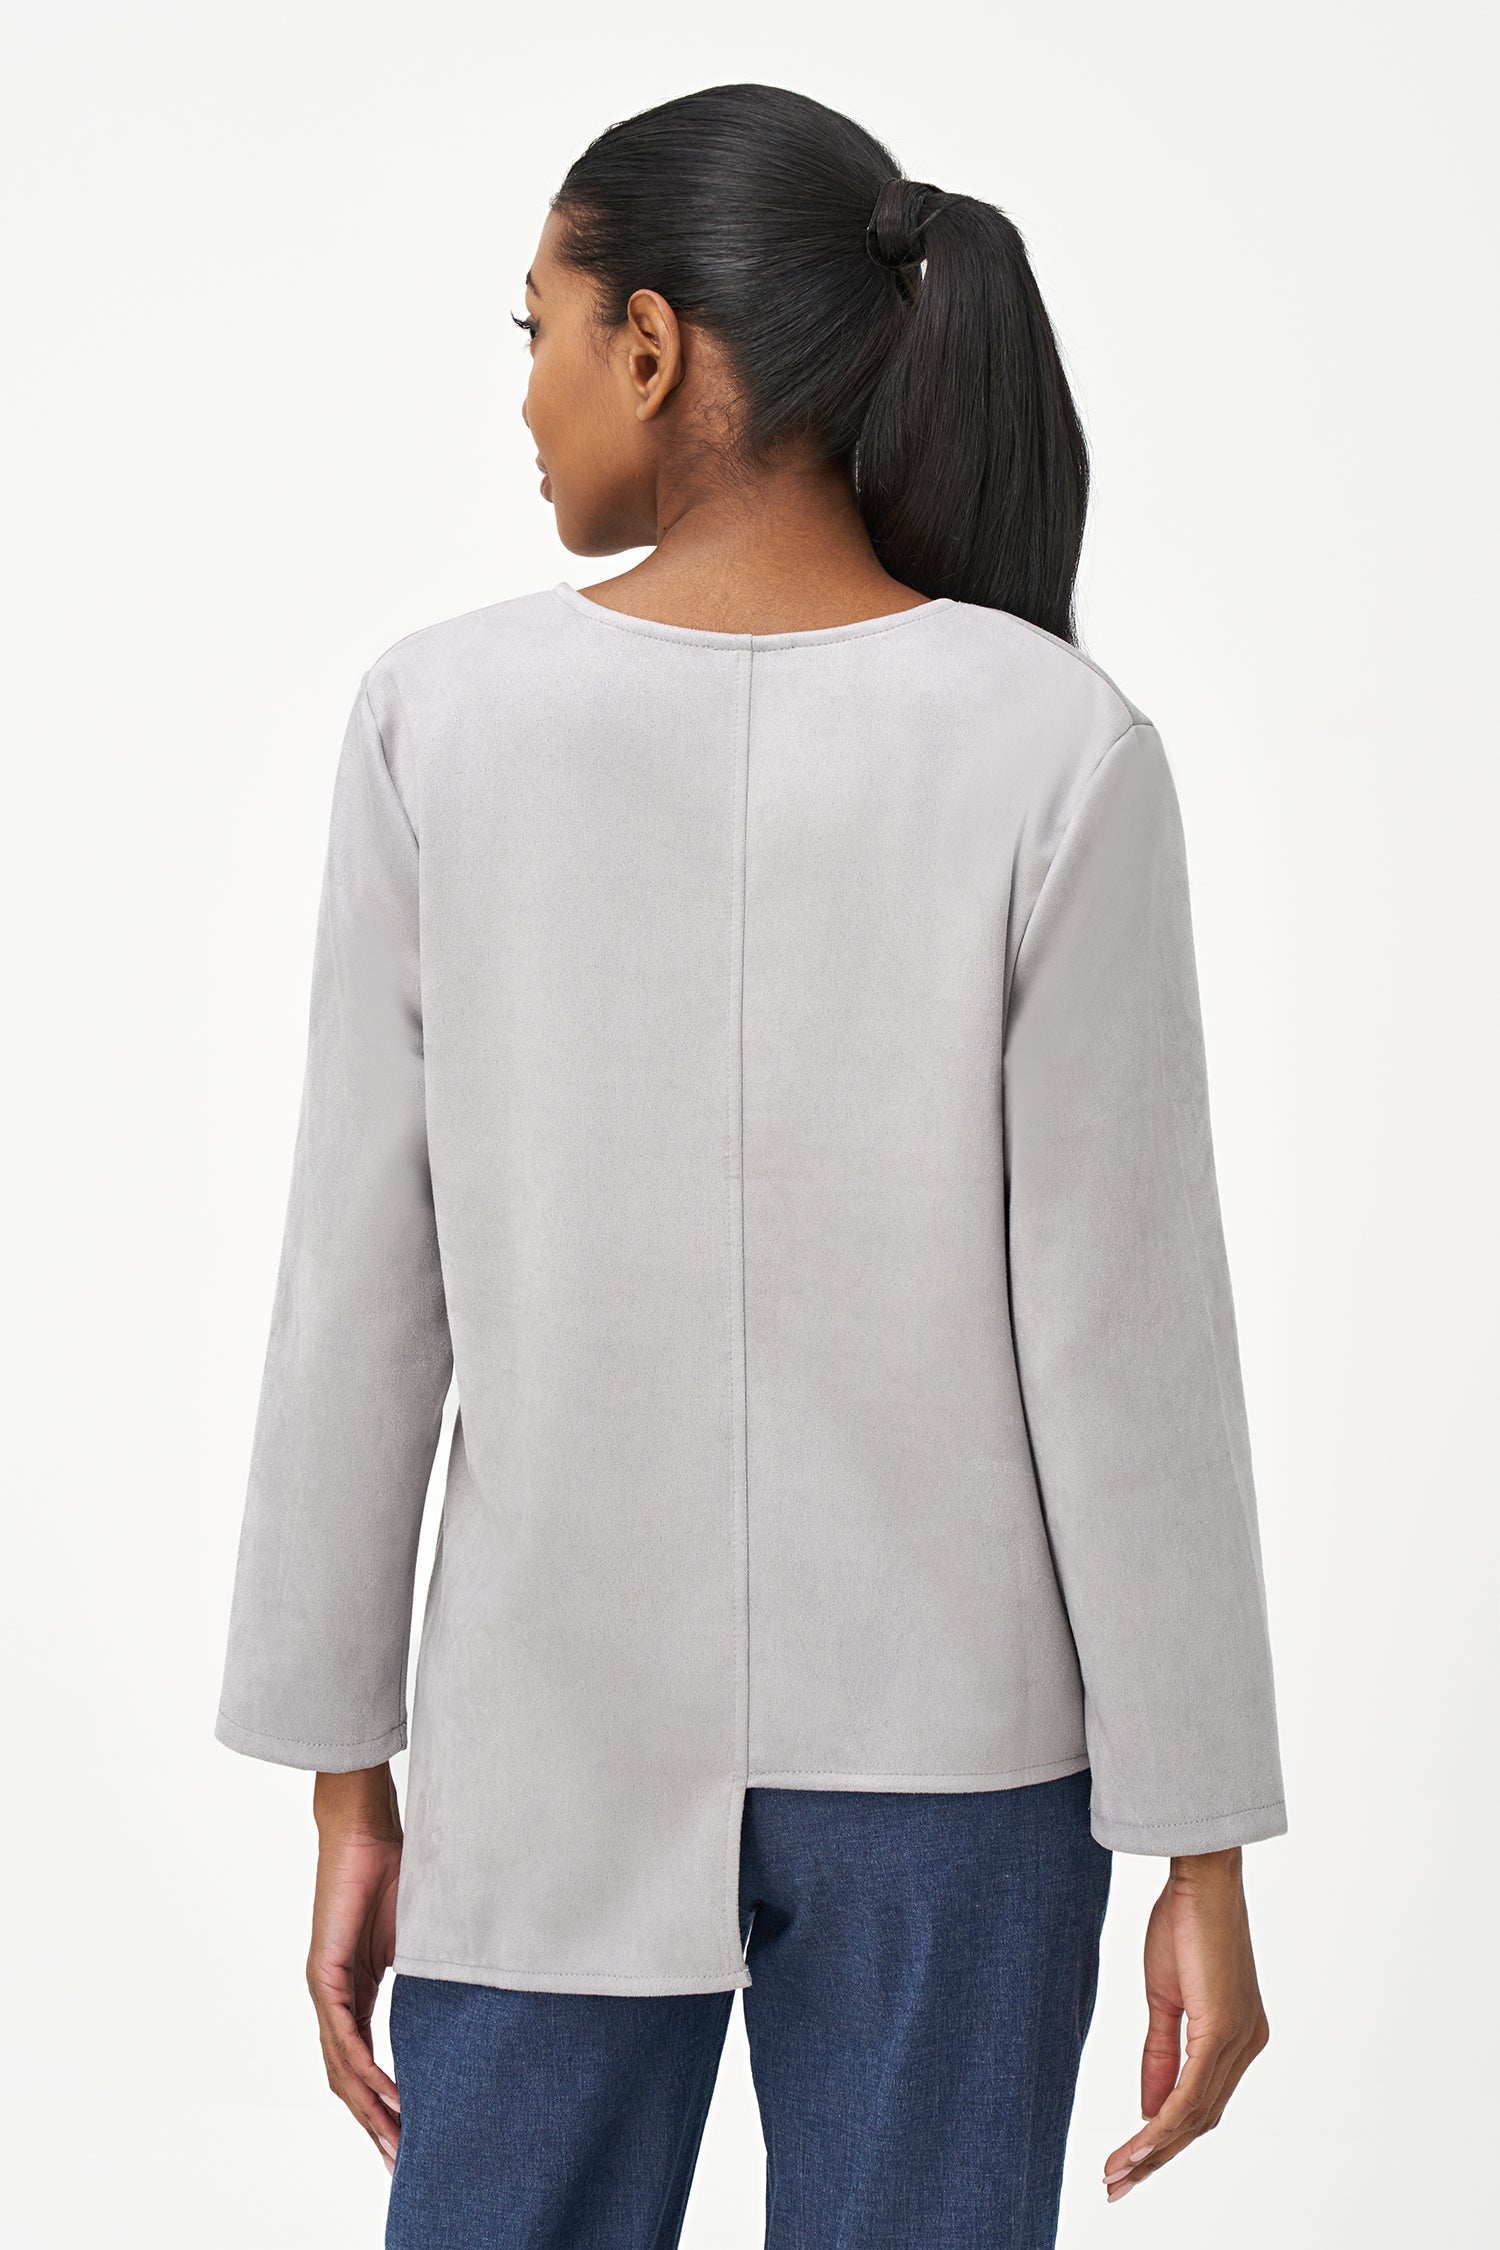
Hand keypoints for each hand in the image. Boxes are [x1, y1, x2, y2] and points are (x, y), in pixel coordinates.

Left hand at [307, 1764, 404, 2175]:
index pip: (363, 2062)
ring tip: (396, 2143)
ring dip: (368, 2109)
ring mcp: (325, 1989)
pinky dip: (363, 2069)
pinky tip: (385, 2095)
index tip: (409, 2136)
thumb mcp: (419, 1936)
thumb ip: (428, 1971)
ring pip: (341, 2067)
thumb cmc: (394, 1870)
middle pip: (348, 2078)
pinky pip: (342, 2036)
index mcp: (354, 1991)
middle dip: (374, 2124)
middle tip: (399, 2164)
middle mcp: (334, 1998)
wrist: (365, 1829)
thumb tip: (468, 1991)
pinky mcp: (324, 1974)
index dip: (383, 2102)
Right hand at [1102, 1845, 1269, 2202]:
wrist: (1200, 1874)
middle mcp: (1247, 2044)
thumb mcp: (1165, 1996)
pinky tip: (1139, 2145)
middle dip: (1156, 2158)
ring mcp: (1241, 2039)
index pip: (1200, 2102)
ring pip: (1195, 2115)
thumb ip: (1161, 2054)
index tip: (1128, 2162)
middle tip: (1117, 2186)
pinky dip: (1162, 2123)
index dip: (1164, 2136)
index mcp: (1237, 2035)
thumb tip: (1148, 2109)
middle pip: (1200, 2120)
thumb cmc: (1184, 1921)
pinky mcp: (1225, 2029)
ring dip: (1154, 2150)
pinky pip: (1192, 2092)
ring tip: (1117, 2174)